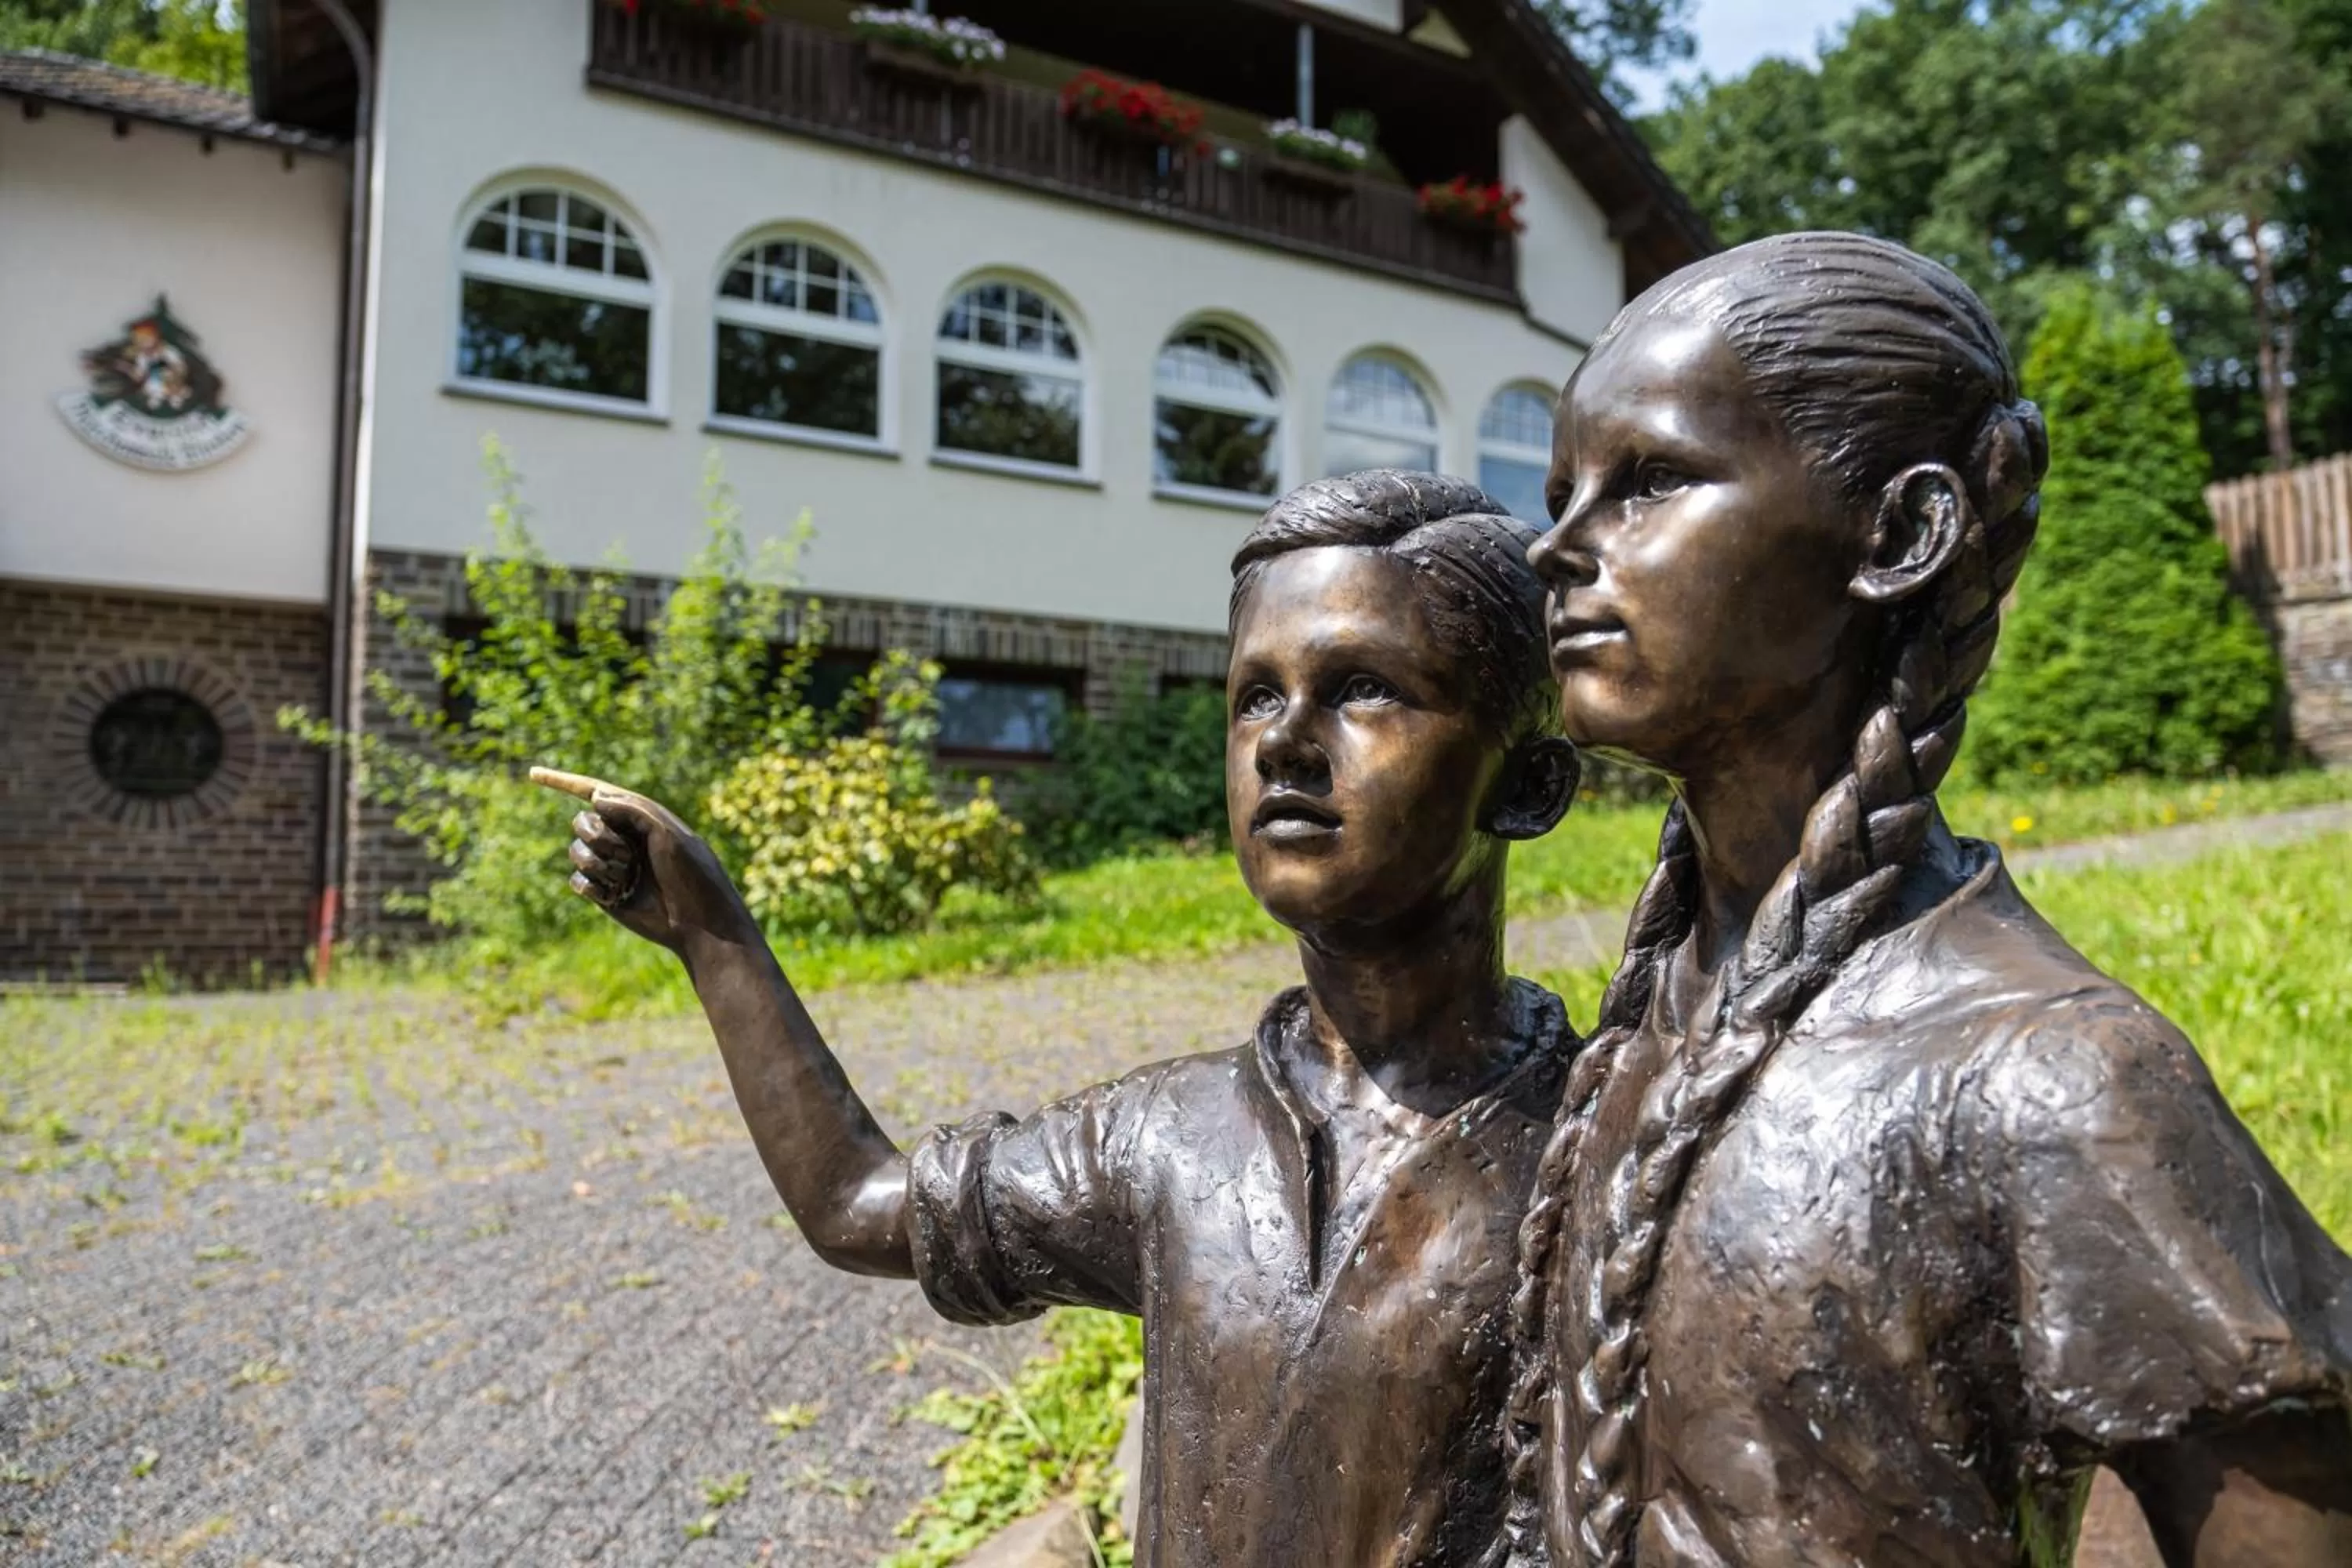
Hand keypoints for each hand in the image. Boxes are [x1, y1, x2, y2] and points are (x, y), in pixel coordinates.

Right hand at [530, 767, 754, 954]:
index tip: (532, 773)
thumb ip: (633, 811)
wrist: (699, 923)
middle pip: (581, 822)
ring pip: (576, 851)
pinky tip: (616, 896)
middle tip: (628, 856)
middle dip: (599, 837)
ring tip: (628, 879)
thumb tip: (596, 796)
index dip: (564, 782)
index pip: (597, 793)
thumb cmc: (693, 876)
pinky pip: (576, 880)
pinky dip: (593, 886)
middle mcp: (623, 838)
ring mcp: (612, 866)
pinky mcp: (604, 892)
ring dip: (599, 864)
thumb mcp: (669, 835)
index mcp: (640, 817)